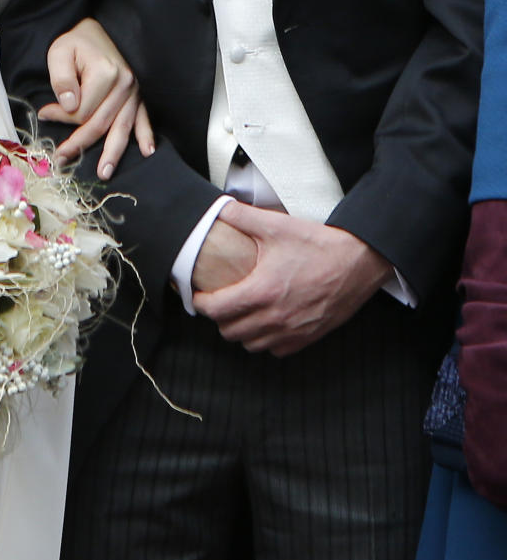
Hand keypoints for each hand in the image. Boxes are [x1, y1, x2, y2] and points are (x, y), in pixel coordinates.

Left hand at [39, 16, 153, 178]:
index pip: (82, 109)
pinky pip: (144, 117)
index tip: (44, 113)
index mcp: (106, 73)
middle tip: (61, 159)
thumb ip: (62, 78)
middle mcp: (125, 85)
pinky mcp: (140, 94)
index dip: (61, 116)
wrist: (102, 29)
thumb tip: (68, 105)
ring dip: (113, 152)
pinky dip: (146, 134)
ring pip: (122, 127)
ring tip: (105, 172)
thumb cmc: (78, 41)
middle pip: (100, 122)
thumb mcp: (61, 52)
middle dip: (80, 143)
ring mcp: (135, 91)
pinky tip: (148, 151)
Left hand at [192, 203, 391, 356]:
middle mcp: (275, 318)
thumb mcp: (276, 225)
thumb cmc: (318, 244)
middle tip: (220, 299)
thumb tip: (219, 209)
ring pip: (251, 345)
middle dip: (219, 317)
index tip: (199, 293)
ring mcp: (293, 331)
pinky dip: (265, 340)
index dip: (201, 303)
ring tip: (241, 311)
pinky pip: (276, 350)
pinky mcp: (308, 337)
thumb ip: (242, 217)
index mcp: (262, 292)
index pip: (216, 309)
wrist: (359, 262)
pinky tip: (267, 321)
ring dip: (241, 331)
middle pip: (230, 332)